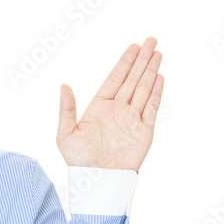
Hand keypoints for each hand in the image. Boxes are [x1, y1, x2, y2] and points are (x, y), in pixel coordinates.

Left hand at [57, 37, 163, 171]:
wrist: (98, 183)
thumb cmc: (79, 163)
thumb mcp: (65, 135)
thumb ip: (66, 109)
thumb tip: (64, 85)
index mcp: (99, 107)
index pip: (115, 78)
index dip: (125, 62)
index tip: (133, 46)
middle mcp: (118, 110)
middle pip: (133, 79)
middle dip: (142, 59)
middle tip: (151, 40)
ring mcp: (132, 120)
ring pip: (144, 89)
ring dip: (151, 71)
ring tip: (158, 53)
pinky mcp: (144, 132)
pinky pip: (152, 108)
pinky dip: (157, 93)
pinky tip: (160, 77)